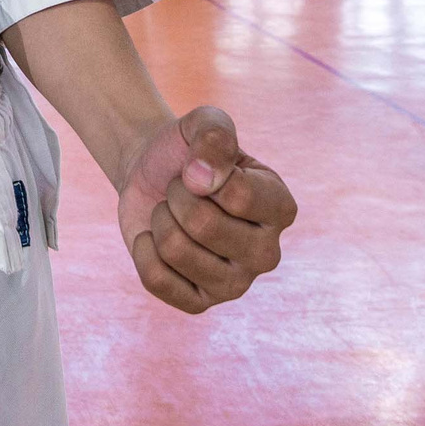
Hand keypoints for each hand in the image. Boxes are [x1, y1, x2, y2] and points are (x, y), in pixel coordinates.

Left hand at [114, 108, 292, 313]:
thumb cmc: (188, 150)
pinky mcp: (200, 303)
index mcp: (281, 208)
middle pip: (202, 225)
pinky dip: (143, 249)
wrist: (154, 173)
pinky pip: (155, 279)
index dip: (200, 171)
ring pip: (175, 250)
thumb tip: (203, 179)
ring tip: (170, 213)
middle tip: (180, 191)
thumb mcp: (204, 122)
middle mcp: (268, 253)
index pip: (237, 194)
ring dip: (159, 220)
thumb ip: (214, 134)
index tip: (199, 167)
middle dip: (176, 196)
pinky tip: (155, 239)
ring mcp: (236, 284)